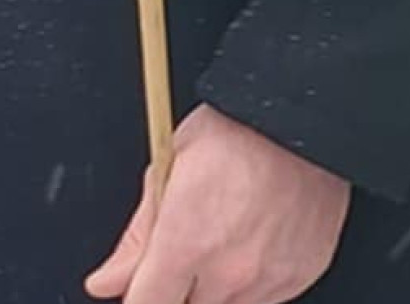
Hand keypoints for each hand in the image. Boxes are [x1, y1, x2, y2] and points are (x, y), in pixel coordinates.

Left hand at [85, 105, 350, 303]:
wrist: (303, 124)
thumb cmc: (235, 134)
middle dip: (174, 287)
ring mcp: (268, 279)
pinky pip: (265, 298)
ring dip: (212, 287)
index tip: (134, 286)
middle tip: (182, 249)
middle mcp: (229, 271)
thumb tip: (106, 281)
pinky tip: (249, 243)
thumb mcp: (165, 171)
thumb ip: (136, 238)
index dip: (135, 296)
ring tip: (219, 237)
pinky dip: (251, 282)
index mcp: (185, 243)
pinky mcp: (299, 277)